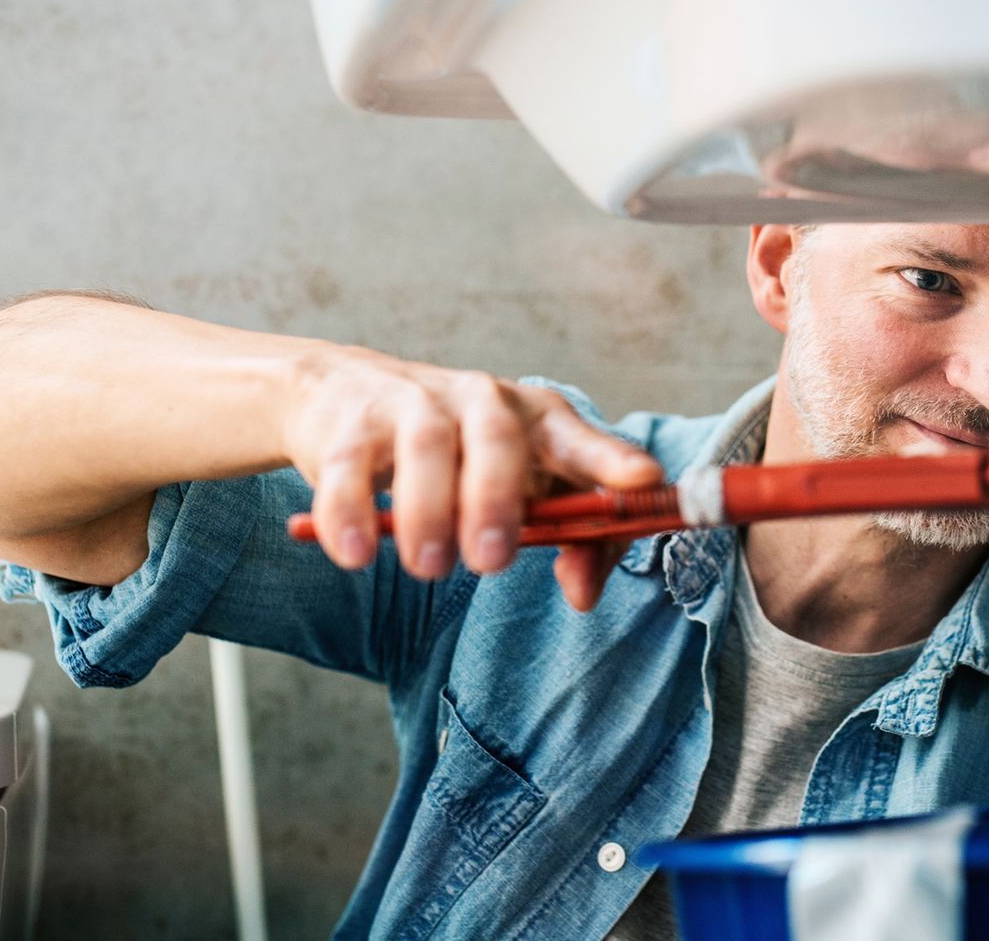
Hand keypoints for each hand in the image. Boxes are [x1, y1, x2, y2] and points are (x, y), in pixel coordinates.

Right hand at [281, 346, 660, 607]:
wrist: (345, 395)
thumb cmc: (460, 454)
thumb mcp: (521, 488)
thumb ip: (571, 539)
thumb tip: (583, 593)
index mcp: (535, 418)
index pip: (579, 436)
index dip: (611, 459)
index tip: (644, 482)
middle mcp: (479, 401)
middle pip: (497, 437)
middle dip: (498, 497)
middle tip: (492, 561)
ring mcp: (412, 405)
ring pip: (426, 447)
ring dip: (428, 511)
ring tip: (429, 567)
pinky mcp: (351, 424)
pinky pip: (349, 466)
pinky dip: (350, 512)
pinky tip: (355, 554)